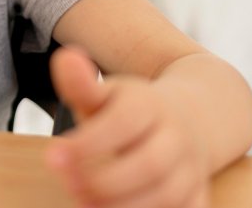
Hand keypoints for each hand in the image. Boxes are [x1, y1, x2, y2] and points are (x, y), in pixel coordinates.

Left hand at [45, 46, 211, 207]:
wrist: (191, 118)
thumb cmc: (131, 110)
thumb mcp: (104, 93)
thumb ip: (81, 83)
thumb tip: (65, 58)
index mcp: (149, 105)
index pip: (122, 123)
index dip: (88, 142)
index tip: (53, 155)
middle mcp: (176, 137)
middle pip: (149, 164)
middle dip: (105, 181)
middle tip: (69, 184)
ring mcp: (191, 169)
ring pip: (168, 196)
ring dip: (124, 206)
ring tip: (85, 203)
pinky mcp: (198, 197)